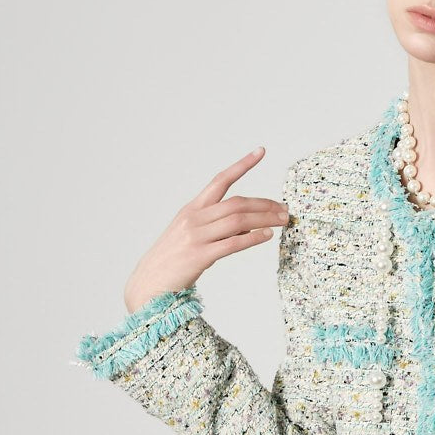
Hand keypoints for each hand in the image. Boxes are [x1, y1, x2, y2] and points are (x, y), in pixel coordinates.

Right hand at [123, 146, 289, 311]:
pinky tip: (267, 236)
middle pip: (236, 203)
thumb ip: (216, 225)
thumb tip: (248, 223)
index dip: (242, 165)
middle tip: (284, 209)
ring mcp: (196, 236)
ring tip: (282, 221)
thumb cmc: (173, 259)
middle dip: (264, 204)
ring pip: (237, 220)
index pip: (220, 180)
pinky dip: (252, 238)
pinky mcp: (200, 256)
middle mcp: (194, 218)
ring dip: (264, 219)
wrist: (150, 282)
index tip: (261, 152)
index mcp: (192, 209)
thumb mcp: (191, 233)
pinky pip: (232, 243)